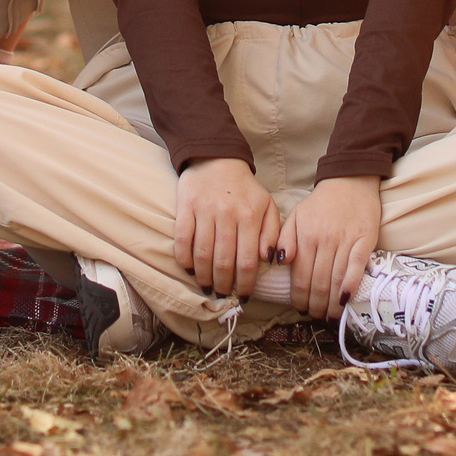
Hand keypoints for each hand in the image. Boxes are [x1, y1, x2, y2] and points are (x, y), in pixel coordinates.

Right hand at [172, 158, 280, 296]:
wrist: (217, 158)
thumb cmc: (244, 189)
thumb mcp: (267, 206)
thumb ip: (272, 233)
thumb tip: (270, 259)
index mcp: (250, 216)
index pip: (248, 261)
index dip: (245, 284)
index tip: (243, 296)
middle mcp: (228, 214)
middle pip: (223, 261)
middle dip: (223, 285)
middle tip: (222, 294)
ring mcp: (205, 211)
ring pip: (202, 254)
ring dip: (204, 277)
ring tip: (207, 287)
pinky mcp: (186, 206)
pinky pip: (182, 239)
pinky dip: (184, 259)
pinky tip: (190, 269)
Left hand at [277, 176, 380, 315]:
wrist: (349, 180)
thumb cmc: (321, 203)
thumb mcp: (296, 216)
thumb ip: (284, 239)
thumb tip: (279, 263)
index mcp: (305, 236)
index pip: (300, 276)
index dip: (299, 298)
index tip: (300, 309)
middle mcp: (324, 241)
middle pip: (318, 282)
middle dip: (315, 305)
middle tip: (315, 316)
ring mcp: (345, 241)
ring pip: (336, 279)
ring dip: (331, 303)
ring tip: (329, 316)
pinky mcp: (364, 240)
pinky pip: (356, 268)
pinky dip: (350, 286)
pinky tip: (345, 300)